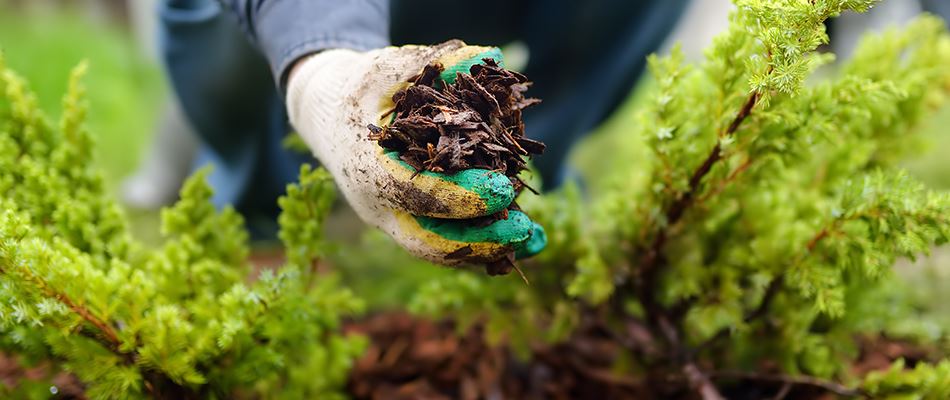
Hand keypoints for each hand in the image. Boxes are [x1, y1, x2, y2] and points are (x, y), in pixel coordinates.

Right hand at [286, 40, 545, 266]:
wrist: (327, 115)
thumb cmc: (361, 87)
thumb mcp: (390, 67)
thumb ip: (436, 62)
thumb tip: (488, 58)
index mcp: (367, 168)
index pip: (414, 192)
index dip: (461, 196)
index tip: (504, 189)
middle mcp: (377, 205)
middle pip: (428, 241)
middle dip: (479, 241)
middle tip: (525, 230)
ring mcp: (391, 220)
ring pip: (440, 250)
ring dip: (489, 250)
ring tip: (536, 241)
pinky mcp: (408, 223)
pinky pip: (446, 243)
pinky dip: (484, 245)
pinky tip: (526, 240)